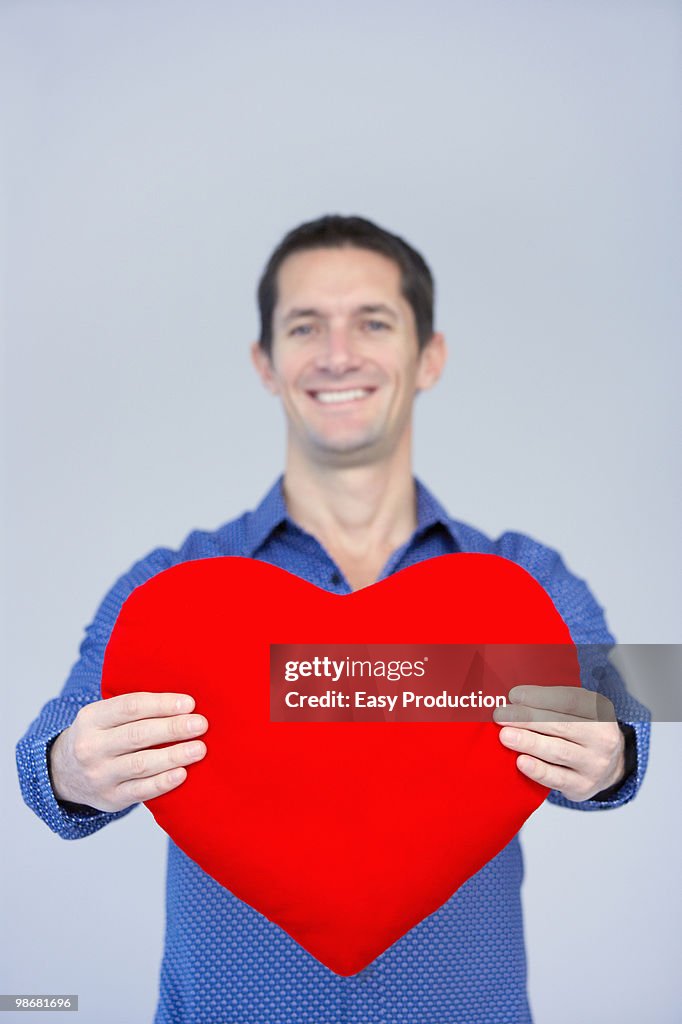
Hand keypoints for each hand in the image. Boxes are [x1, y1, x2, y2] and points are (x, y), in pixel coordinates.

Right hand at [49, 692, 207, 811]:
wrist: (65, 774)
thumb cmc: (100, 737)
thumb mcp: (103, 716)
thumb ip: (134, 709)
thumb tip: (183, 704)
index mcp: (91, 718)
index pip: (130, 707)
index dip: (162, 704)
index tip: (189, 704)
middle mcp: (91, 747)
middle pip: (138, 735)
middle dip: (173, 728)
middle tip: (200, 724)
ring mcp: (99, 775)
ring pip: (141, 764)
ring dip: (174, 755)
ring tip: (199, 749)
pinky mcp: (110, 798)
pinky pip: (140, 792)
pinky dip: (163, 782)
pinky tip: (182, 774)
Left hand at [493, 686, 625, 801]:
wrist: (608, 768)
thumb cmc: (582, 732)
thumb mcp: (578, 712)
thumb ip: (553, 704)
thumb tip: (516, 699)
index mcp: (600, 713)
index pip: (570, 702)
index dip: (541, 698)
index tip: (515, 696)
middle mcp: (602, 739)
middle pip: (562, 726)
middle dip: (527, 719)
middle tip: (501, 716)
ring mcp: (594, 765)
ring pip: (558, 752)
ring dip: (529, 743)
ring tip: (505, 736)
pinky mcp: (582, 786)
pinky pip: (557, 778)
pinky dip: (537, 770)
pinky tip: (521, 762)